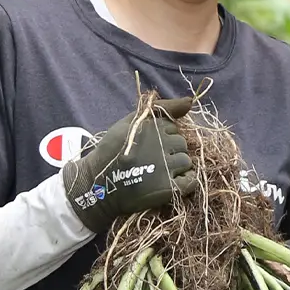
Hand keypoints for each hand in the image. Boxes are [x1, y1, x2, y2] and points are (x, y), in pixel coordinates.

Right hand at [63, 94, 198, 233]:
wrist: (98, 186)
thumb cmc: (112, 152)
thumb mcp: (129, 122)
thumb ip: (160, 108)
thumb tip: (190, 101)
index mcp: (152, 127)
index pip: (173, 128)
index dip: (163, 137)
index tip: (148, 147)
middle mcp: (161, 144)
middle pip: (181, 144)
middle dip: (171, 151)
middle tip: (152, 162)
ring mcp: (165, 167)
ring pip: (186, 161)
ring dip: (178, 167)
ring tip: (158, 173)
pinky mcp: (168, 188)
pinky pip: (191, 181)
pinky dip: (186, 183)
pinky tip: (171, 184)